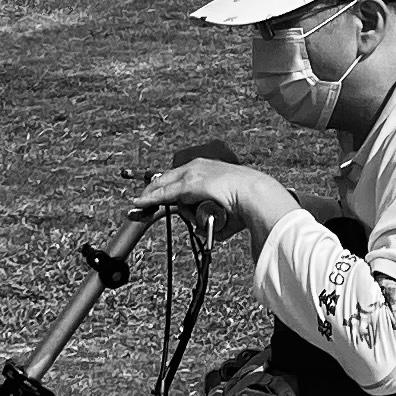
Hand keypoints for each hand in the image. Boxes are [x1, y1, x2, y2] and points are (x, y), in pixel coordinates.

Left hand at [133, 155, 300, 243]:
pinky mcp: (188, 185)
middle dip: (151, 192)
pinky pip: (164, 193)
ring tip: (195, 214)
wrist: (256, 195)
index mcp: (208, 168)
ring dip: (165, 204)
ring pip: (167, 188)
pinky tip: (138, 204)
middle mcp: (198, 166)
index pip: (179, 177)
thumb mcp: (226, 206)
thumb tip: (204, 229)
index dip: (164, 187)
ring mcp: (192, 173)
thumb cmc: (247, 203)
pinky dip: (150, 199)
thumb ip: (213, 214)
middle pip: (166, 179)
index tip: (153, 196)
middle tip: (139, 204)